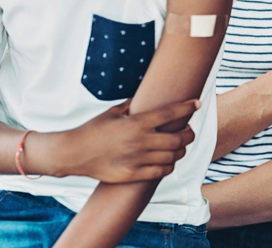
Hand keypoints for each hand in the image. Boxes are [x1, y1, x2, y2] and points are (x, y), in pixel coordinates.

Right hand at [50, 98, 199, 182]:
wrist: (73, 153)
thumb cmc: (93, 130)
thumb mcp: (113, 112)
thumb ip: (132, 105)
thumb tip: (146, 96)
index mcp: (135, 123)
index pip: (169, 114)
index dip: (187, 108)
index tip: (197, 104)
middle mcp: (139, 141)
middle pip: (178, 138)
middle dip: (189, 134)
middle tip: (189, 131)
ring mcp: (137, 159)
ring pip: (173, 156)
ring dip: (181, 151)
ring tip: (180, 147)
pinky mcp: (132, 174)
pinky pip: (161, 172)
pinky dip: (169, 166)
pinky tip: (168, 162)